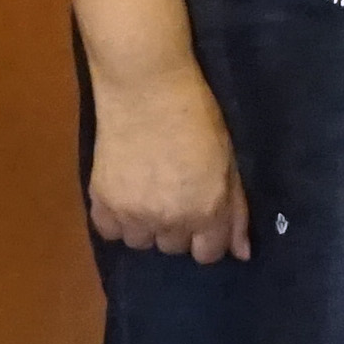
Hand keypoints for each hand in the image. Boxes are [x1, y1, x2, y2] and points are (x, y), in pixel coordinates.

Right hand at [87, 61, 252, 262]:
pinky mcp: (102, 202)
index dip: (208, 237)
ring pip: (141, 242)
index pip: (207, 254)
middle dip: (178, 226)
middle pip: (174, 247)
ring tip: (148, 191)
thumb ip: (236, 210)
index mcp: (206, 211)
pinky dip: (117, 219)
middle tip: (175, 192)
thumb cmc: (197, 117)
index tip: (203, 215)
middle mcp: (169, 220)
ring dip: (147, 224)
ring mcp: (132, 214)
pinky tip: (125, 193)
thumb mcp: (229, 160)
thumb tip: (242, 253)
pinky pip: (110, 231)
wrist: (146, 88)